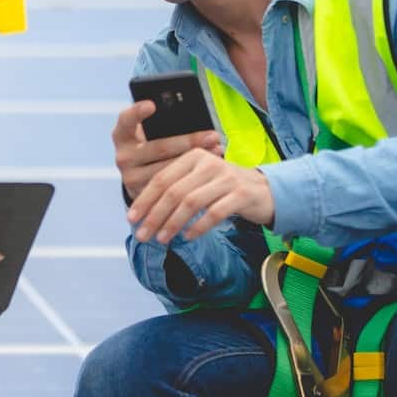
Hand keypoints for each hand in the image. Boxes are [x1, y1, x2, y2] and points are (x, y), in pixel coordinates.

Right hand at [112, 100, 222, 198]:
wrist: (142, 176)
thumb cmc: (153, 145)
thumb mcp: (153, 133)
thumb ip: (164, 125)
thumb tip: (195, 119)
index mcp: (122, 135)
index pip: (126, 120)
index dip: (137, 112)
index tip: (153, 104)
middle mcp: (122, 156)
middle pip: (159, 147)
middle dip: (190, 141)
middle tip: (213, 136)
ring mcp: (130, 178)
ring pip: (168, 169)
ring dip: (195, 160)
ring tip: (217, 150)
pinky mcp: (142, 195)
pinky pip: (171, 186)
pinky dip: (191, 176)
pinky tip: (208, 169)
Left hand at [127, 149, 273, 244]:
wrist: (265, 190)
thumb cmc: (224, 189)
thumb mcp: (199, 181)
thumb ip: (175, 190)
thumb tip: (143, 214)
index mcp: (193, 157)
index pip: (162, 179)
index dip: (144, 200)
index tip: (131, 219)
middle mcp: (208, 163)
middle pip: (174, 192)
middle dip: (155, 216)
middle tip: (142, 235)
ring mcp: (226, 178)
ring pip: (191, 203)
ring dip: (173, 224)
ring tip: (162, 239)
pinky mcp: (240, 194)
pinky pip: (214, 213)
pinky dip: (198, 227)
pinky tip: (188, 237)